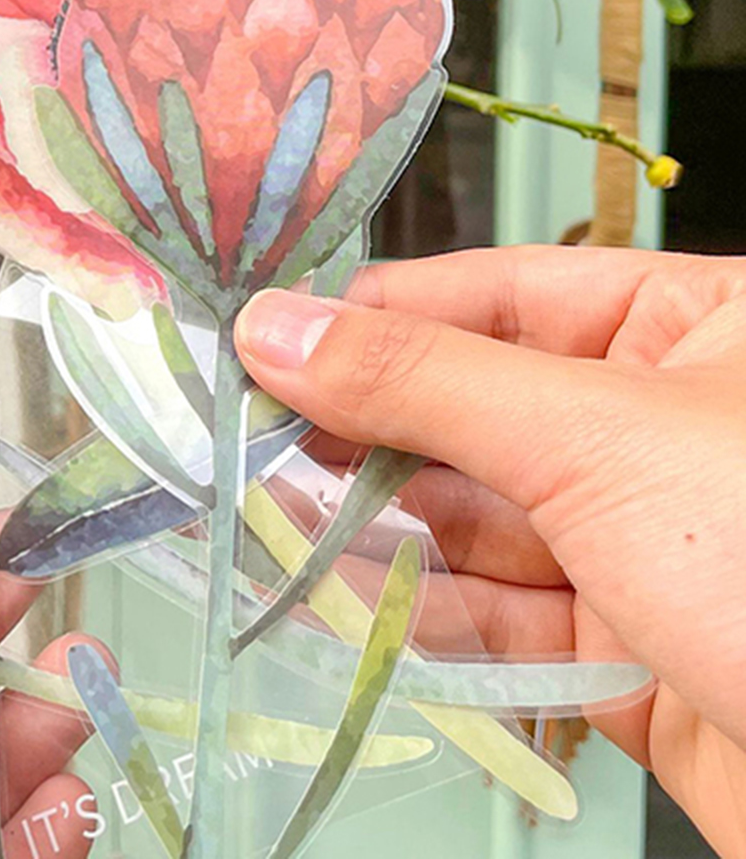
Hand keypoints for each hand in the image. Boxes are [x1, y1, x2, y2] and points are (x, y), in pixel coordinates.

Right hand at [234, 246, 745, 858]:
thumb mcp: (592, 439)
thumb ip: (420, 380)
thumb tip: (271, 326)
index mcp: (694, 330)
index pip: (498, 293)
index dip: (376, 315)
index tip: (263, 340)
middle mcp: (667, 428)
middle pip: (477, 407)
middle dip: (370, 432)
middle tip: (253, 444)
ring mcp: (651, 545)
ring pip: (482, 519)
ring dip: (385, 529)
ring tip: (283, 529)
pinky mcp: (635, 655)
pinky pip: (508, 617)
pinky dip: (429, 616)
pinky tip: (355, 607)